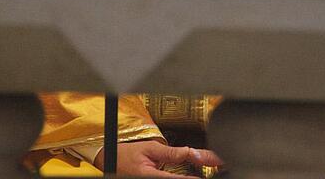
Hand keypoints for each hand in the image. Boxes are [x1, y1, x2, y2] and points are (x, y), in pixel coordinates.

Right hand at [95, 140, 223, 176]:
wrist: (109, 160)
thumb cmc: (126, 155)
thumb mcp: (148, 148)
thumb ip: (170, 152)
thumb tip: (189, 152)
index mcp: (151, 177)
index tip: (212, 172)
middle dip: (195, 177)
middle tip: (215, 165)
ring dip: (190, 176)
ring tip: (209, 165)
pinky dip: (183, 177)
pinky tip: (194, 174)